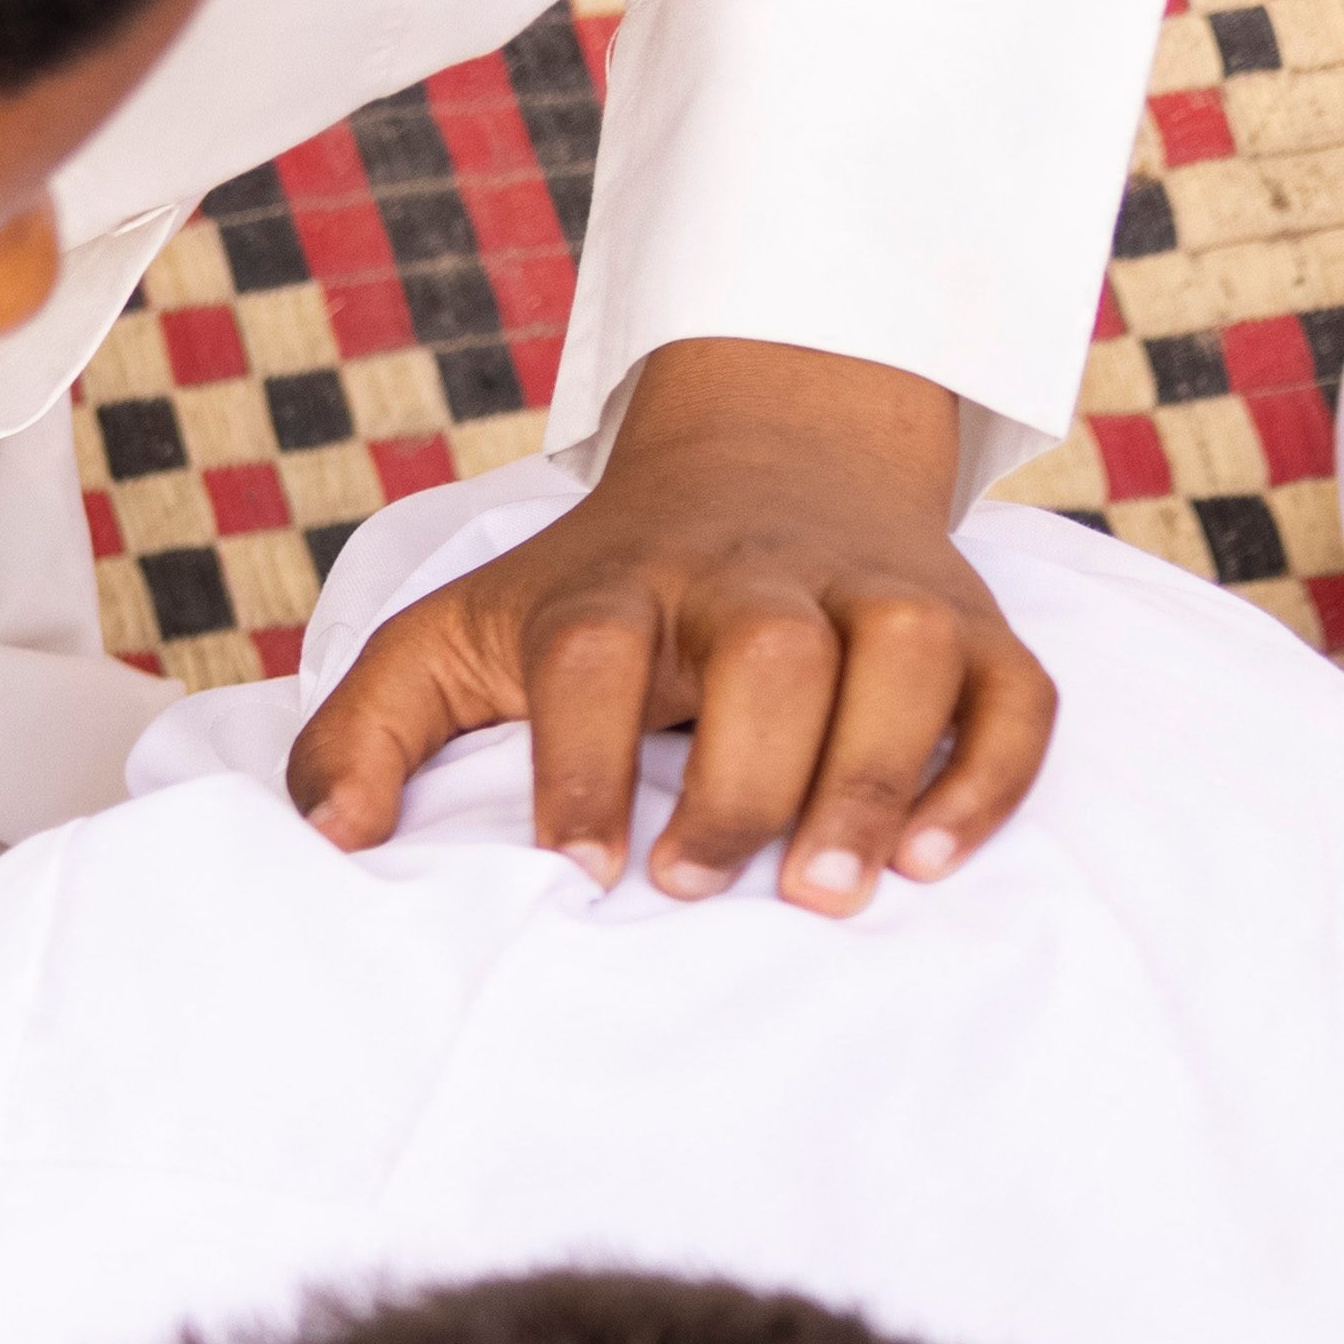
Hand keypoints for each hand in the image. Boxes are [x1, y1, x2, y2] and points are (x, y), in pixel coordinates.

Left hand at [284, 339, 1049, 912]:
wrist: (768, 451)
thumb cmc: (590, 588)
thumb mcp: (452, 636)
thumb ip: (365, 732)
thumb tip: (330, 841)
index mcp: (617, 584)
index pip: (595, 655)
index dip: (584, 760)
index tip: (578, 868)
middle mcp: (753, 575)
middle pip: (767, 654)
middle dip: (742, 775)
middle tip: (700, 887)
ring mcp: (872, 589)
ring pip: (904, 655)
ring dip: (878, 774)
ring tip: (833, 892)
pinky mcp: (968, 618)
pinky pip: (1013, 686)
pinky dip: (990, 769)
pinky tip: (934, 857)